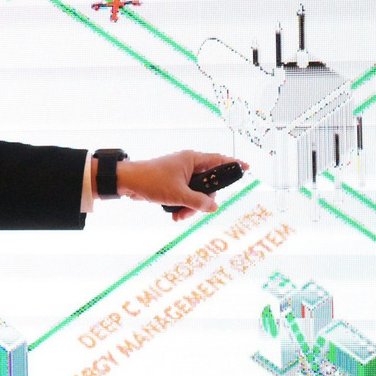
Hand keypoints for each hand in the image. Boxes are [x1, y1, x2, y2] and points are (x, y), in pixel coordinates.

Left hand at [115, 151, 249, 220]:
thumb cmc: (151, 181)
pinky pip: (185, 196)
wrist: (127, 183)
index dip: (234, 165)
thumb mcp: (178, 194)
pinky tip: (175, 216)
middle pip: (208, 185)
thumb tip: (214, 207)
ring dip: (190, 207)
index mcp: (193, 160)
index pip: (219, 160)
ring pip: (196, 193)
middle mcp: (188, 165)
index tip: (247, 168)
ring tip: (179, 216)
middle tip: (194, 210)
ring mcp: (181, 175)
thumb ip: (198, 202)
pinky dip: (182, 206)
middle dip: (202, 201)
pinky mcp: (173, 184)